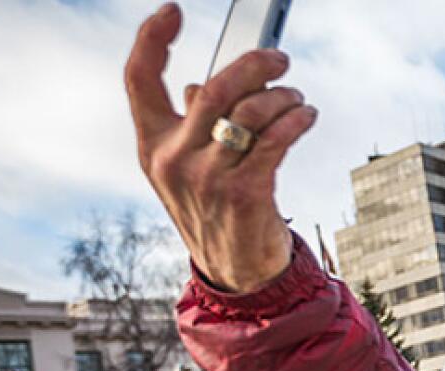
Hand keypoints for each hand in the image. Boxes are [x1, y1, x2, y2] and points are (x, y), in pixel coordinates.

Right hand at [124, 4, 315, 292]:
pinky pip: (275, 140)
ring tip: (297, 99)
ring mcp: (208, 178)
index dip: (151, 39)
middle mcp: (173, 159)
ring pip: (250, 111)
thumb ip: (188, 125)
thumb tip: (193, 84)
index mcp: (152, 145)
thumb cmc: (214, 209)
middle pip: (213, 87)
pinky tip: (305, 116)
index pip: (138, 80)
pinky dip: (297, 120)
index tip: (172, 12)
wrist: (235, 271)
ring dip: (284, 97)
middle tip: (279, 59)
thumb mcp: (186, 168)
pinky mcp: (244, 194)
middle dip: (253, 64)